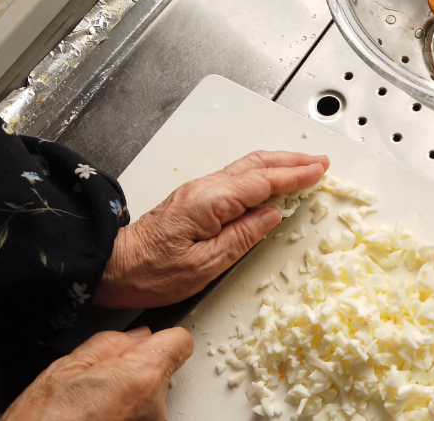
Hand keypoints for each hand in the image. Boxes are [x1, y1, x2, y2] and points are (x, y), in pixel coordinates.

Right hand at [2, 326, 192, 420]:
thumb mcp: (65, 368)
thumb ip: (109, 344)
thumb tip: (135, 336)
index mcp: (142, 377)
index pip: (179, 342)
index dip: (158, 339)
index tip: (142, 343)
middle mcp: (154, 407)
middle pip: (159, 371)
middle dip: (133, 370)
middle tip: (95, 382)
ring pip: (146, 399)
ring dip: (124, 398)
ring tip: (87, 408)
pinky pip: (137, 417)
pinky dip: (120, 416)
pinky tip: (93, 420)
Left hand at [95, 151, 329, 308]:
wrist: (113, 266)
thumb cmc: (152, 273)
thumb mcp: (205, 265)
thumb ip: (243, 237)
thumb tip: (272, 215)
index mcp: (211, 202)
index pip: (263, 182)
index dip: (294, 175)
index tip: (319, 170)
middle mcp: (206, 188)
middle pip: (257, 165)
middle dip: (292, 161)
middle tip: (320, 162)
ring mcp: (199, 190)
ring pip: (247, 167)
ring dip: (279, 164)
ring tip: (304, 165)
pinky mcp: (195, 198)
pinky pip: (237, 177)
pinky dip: (262, 173)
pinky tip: (271, 179)